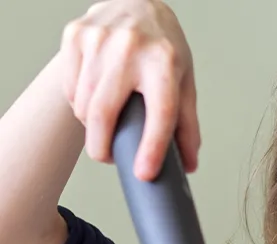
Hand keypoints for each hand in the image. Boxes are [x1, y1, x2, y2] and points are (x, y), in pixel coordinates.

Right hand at [60, 0, 198, 179]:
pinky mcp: (76, 35)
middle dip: (101, 147)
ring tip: (105, 127)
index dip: (152, 148)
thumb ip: (187, 126)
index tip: (144, 174)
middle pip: (104, 112)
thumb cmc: (164, 47)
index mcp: (164, 62)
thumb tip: (188, 166)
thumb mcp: (184, 82)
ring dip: (91, 126)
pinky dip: (78, 105)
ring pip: (83, 104)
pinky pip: (70, 87)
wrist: (137, 0)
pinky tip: (93, 102)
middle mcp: (130, 48)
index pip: (160, 114)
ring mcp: (98, 39)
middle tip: (107, 159)